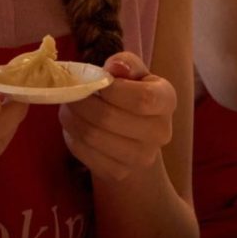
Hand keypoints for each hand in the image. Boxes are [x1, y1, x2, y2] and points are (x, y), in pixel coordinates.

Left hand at [59, 51, 174, 182]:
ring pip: (92, 135)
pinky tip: (75, 126)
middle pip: (109, 117)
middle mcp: (161, 133)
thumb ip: (125, 64)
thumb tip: (115, 67)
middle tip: (71, 92)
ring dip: (72, 117)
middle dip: (81, 101)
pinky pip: (84, 152)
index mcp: (167, 100)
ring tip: (70, 106)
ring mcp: (141, 158)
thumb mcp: (132, 72)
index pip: (142, 98)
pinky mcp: (118, 173)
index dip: (111, 89)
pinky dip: (72, 136)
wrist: (133, 137)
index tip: (97, 82)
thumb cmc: (131, 93)